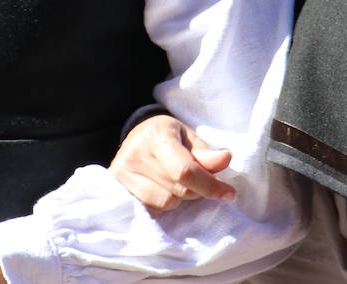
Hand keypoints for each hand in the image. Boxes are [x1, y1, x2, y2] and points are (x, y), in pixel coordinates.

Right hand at [109, 114, 235, 212]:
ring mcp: (122, 173)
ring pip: (165, 204)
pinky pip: (151, 211)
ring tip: (174, 183)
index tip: (229, 194)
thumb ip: (206, 154)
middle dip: (196, 190)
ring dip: (179, 199)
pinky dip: (162, 206)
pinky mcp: (116, 188)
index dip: (210, 186)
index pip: (185, 171)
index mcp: (157, 136)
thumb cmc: (168, 136)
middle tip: (196, 180)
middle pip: (178, 190)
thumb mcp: (189, 138)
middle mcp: (135, 154)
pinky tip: (161, 190)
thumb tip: (225, 161)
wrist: (136, 136)